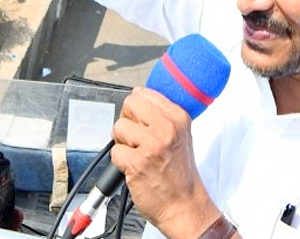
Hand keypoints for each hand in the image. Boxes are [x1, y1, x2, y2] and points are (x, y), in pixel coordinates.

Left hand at [111, 89, 218, 238]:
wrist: (185, 207)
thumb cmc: (180, 175)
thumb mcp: (180, 135)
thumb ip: (161, 116)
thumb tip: (137, 98)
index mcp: (178, 117)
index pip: (143, 93)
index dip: (136, 110)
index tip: (142, 124)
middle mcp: (166, 128)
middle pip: (129, 104)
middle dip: (127, 122)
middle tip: (137, 140)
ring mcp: (152, 145)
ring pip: (119, 127)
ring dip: (123, 143)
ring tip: (137, 155)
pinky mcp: (138, 163)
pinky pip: (115, 152)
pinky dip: (120, 162)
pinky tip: (134, 169)